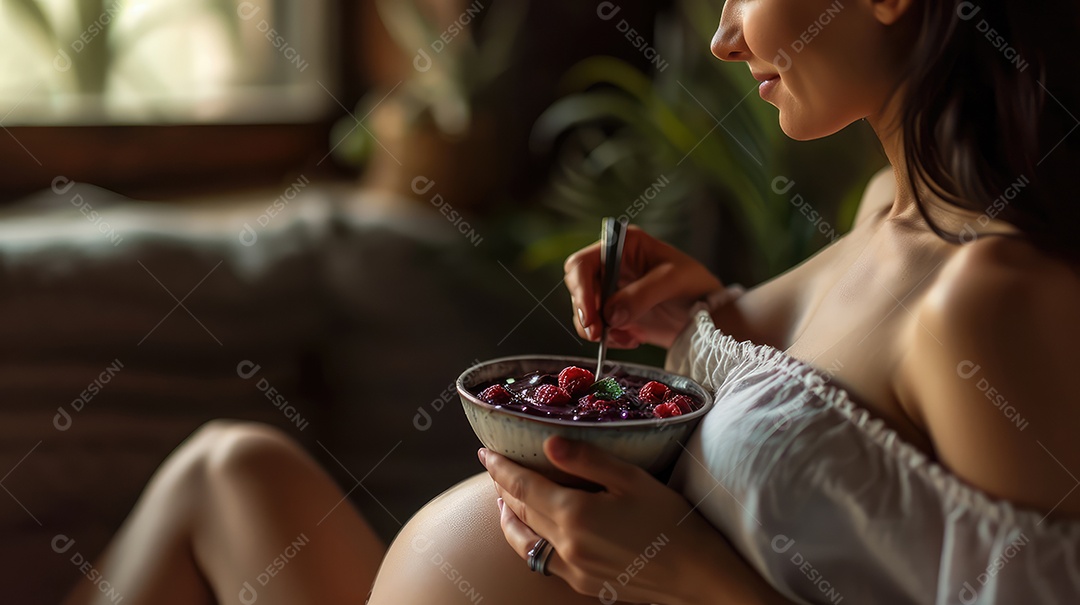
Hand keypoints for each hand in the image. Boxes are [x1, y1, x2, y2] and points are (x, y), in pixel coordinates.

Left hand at [479, 437, 746, 604]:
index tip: (484, 452)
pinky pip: (543, 561)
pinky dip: (529, 542)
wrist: (698, 577)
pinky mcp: (583, 584)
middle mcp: (565, 545)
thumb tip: (549, 443)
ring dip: (510, 519)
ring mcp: (572, 569)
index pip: (522, 485)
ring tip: (504, 501)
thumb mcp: (633, 479)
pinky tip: (536, 532)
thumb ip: (587, 460)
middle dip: (503, 488)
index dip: (500, 467)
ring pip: (524, 542)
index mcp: (573, 514)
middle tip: (495, 469)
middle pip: (519, 511)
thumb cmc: (671, 521)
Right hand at [564, 226, 723, 348]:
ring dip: (597, 329)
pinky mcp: (616, 314)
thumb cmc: (695, 285)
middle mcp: (612, 266)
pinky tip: (632, 340)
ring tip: (625, 338)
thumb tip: (610, 315)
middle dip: (585, 313)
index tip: (590, 316)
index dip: (581, 289)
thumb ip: (640, 296)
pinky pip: (598, 328)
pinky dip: (610, 338)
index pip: (583, 264)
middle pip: (578, 288)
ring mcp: (612, 291)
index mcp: (622, 247)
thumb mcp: (672, 282)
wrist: (709, 314)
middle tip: (598, 335)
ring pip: (584, 311)